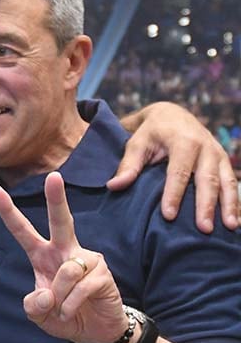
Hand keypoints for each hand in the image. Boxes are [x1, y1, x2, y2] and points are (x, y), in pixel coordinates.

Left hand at [0, 172, 126, 342]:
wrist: (95, 331)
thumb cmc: (64, 315)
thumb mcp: (38, 315)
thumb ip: (32, 306)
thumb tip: (45, 294)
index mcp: (43, 255)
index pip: (23, 231)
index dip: (9, 212)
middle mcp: (65, 251)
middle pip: (61, 221)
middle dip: (57, 199)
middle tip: (54, 176)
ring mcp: (86, 259)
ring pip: (66, 272)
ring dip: (59, 298)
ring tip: (63, 310)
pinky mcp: (102, 273)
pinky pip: (80, 288)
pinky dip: (70, 305)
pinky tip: (73, 312)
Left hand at [110, 101, 238, 232]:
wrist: (172, 114)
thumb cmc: (151, 132)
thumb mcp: (136, 143)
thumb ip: (128, 165)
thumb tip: (114, 186)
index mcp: (183, 140)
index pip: (178, 171)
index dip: (174, 194)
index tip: (169, 216)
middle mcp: (205, 146)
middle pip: (207, 178)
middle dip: (206, 205)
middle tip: (203, 229)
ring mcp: (218, 154)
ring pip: (226, 181)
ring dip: (229, 205)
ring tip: (229, 227)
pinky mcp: (224, 161)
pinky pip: (232, 182)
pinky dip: (235, 202)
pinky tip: (235, 220)